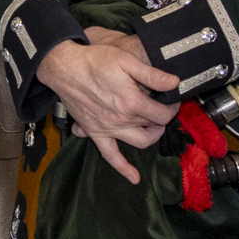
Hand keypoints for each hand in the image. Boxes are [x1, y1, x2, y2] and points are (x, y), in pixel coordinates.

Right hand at [37, 30, 177, 179]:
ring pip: (140, 142)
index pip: (163, 114)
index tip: (172, 98)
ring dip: (151, 137)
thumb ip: (152, 74)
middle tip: (163, 109)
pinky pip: (110, 155)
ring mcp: (108, 128)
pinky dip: (123, 168)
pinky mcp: (95, 132)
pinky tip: (134, 178)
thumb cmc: (94, 61)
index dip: (173, 107)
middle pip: (154, 127)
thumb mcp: (126, 60)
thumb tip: (175, 83)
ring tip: (153, 126)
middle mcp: (121, 119)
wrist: (64, 68)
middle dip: (163, 119)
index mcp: (131, 102)